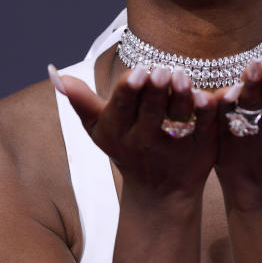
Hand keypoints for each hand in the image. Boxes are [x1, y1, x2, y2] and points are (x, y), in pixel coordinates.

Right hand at [49, 64, 217, 197]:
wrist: (160, 192)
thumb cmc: (125, 148)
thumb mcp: (99, 129)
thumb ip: (80, 100)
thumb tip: (53, 71)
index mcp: (118, 132)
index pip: (122, 108)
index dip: (129, 90)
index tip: (137, 72)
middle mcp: (144, 141)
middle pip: (150, 112)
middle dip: (155, 90)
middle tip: (163, 69)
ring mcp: (174, 146)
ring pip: (178, 118)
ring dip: (181, 97)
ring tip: (182, 76)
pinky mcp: (201, 149)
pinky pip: (204, 129)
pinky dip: (206, 114)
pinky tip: (208, 96)